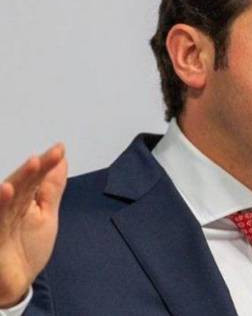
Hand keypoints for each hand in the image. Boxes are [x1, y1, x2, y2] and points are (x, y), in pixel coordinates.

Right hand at [0, 144, 66, 306]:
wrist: (11, 285)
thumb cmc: (25, 249)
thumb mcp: (46, 216)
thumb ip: (51, 189)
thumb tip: (62, 160)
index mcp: (23, 201)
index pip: (35, 179)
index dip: (46, 164)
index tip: (59, 149)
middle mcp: (8, 208)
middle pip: (22, 184)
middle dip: (34, 169)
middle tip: (48, 155)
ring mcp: (0, 221)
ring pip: (8, 198)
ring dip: (19, 180)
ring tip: (32, 164)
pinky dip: (1, 204)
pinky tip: (6, 191)